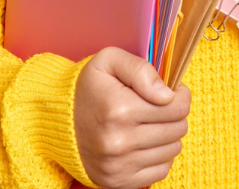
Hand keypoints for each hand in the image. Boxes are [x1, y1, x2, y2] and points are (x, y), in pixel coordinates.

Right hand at [73, 47, 190, 188]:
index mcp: (119, 109)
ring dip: (167, 135)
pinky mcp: (118, 181)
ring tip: (149, 124)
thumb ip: (141, 70)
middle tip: (158, 106)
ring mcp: (118, 165)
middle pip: (178, 129)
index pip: (178, 107)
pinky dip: (159, 156)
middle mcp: (118, 142)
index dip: (180, 96)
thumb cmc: (88, 88)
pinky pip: (161, 170)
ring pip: (173, 149)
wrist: (57, 122)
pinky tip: (144, 143)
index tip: (170, 92)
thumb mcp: (109, 61)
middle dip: (174, 114)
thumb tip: (167, 94)